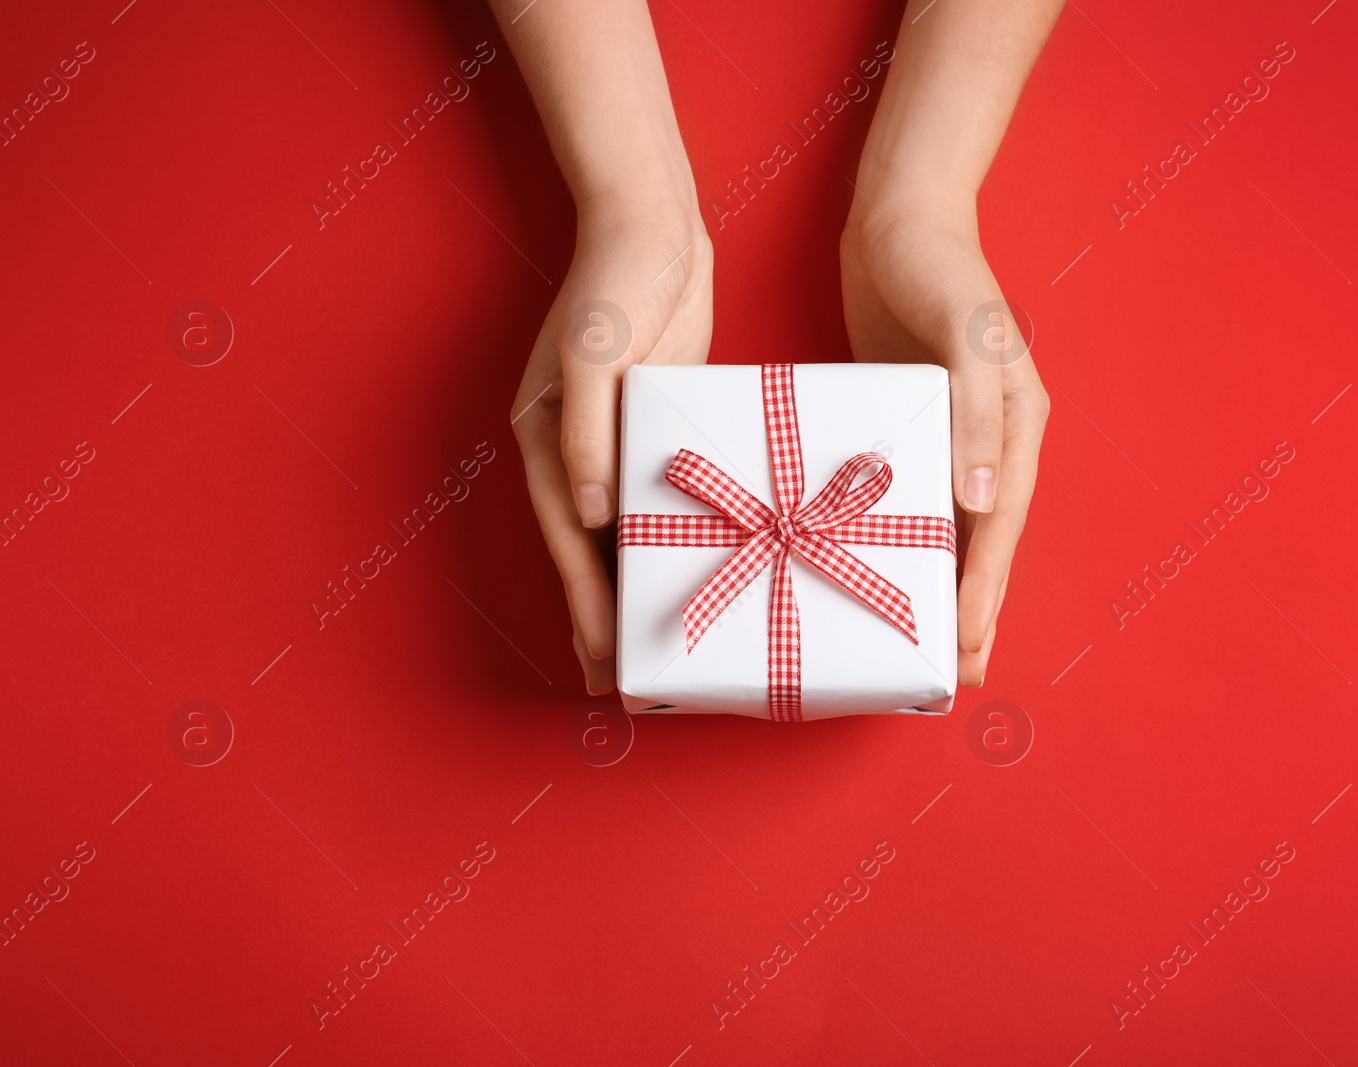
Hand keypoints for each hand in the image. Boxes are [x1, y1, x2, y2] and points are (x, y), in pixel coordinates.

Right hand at [511, 196, 712, 693]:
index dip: (586, 603)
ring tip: (650, 651)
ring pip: (617, 535)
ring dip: (630, 590)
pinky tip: (682, 573)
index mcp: (547, 436)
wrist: (653, 224)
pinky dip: (661, 543)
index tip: (603, 660)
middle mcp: (571, 448)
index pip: (568, 540)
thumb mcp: (599, 349)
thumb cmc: (621, 279)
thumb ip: (589, 429)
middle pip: (586, 552)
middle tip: (623, 686)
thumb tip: (588, 511)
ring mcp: (609, 440)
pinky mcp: (647, 427)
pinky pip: (650, 502)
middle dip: (602, 618)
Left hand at [840, 185, 1047, 687]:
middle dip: (972, 608)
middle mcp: (990, 438)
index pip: (1002, 523)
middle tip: (953, 676)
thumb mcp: (963, 332)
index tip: (965, 643)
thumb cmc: (936, 268)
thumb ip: (975, 414)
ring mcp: (950, 436)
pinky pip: (911, 498)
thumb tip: (984, 501)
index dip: (984, 586)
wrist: (897, 218)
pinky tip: (888, 575)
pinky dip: (908, 542)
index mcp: (1017, 421)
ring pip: (952, 529)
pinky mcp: (908, 426)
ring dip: (941, 587)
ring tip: (929, 649)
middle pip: (984, 540)